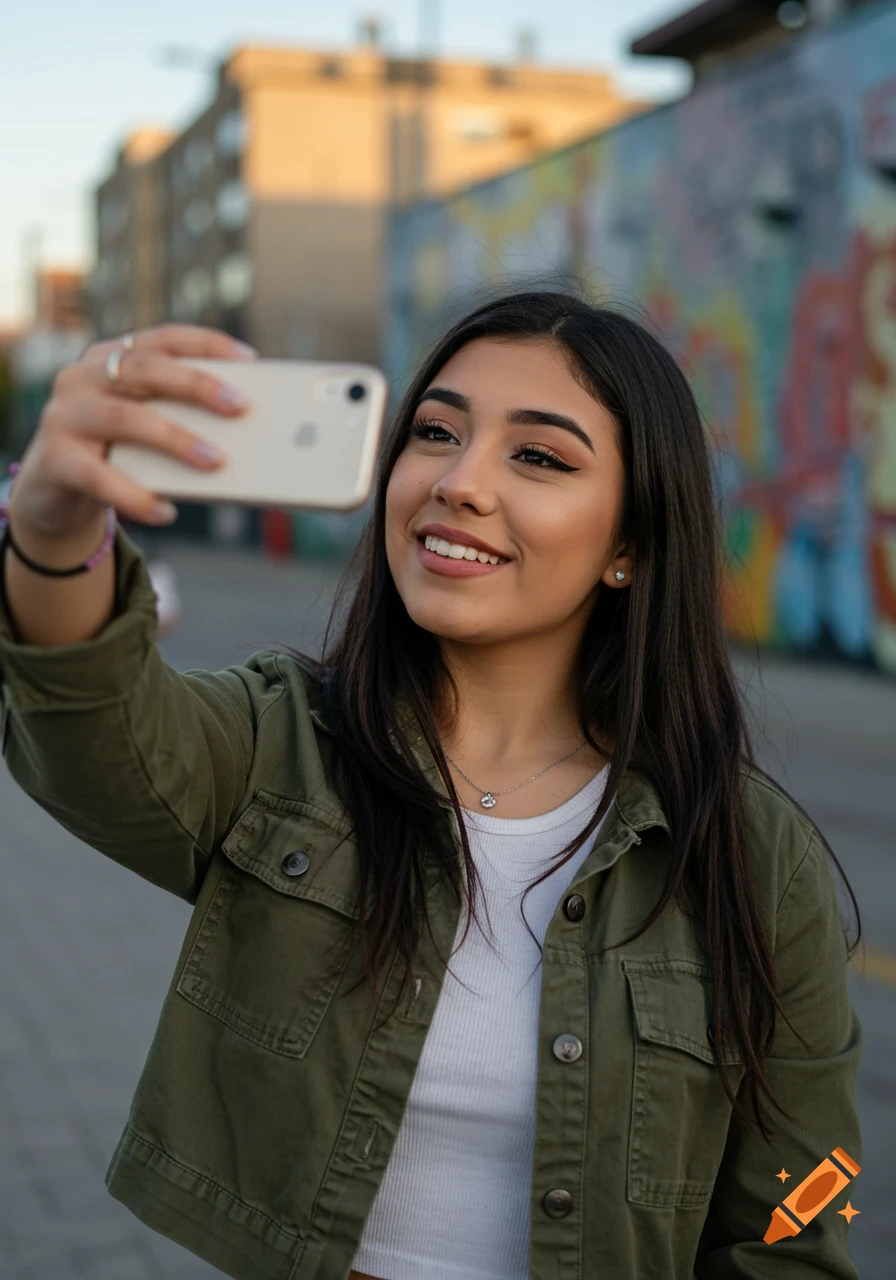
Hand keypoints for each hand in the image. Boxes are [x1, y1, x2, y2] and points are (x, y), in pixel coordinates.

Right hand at [7, 323, 256, 540]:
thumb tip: (241, 431)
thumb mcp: (143, 426)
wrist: (53, 492)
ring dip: (176, 440)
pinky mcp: (53, 459)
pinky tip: (166, 512)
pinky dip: (136, 497)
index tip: (248, 358)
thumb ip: (175, 416)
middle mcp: (82, 377)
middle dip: (197, 385)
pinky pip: (99, 478)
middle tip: (240, 407)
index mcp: (110, 358)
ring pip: (124, 419)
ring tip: (216, 463)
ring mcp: (64, 415)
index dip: (206, 344)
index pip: (163, 339)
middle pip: (144, 368)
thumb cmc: (114, 453)